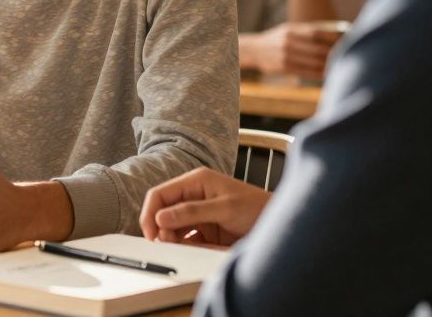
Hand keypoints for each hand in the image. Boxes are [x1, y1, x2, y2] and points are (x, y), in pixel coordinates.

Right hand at [140, 168, 270, 246]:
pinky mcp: (205, 231)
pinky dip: (183, 246)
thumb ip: (192, 212)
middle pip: (163, 211)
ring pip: (172, 227)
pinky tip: (188, 250)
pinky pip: (185, 239)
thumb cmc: (258, 208)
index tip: (151, 233)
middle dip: (161, 228)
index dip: (151, 213)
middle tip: (166, 244)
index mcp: (196, 181)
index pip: (161, 194)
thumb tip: (162, 218)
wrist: (280, 226)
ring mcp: (199, 214)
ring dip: (171, 239)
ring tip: (179, 248)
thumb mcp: (225, 208)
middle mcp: (194, 196)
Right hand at [246, 23, 339, 77]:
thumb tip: (336, 35)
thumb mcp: (288, 30)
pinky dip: (319, 74)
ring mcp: (285, 56)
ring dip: (328, 65)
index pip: (316, 33)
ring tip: (339, 65)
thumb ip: (308, 32)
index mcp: (290, 30)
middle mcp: (287, 42)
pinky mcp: (284, 68)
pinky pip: (306, 72)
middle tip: (346, 54)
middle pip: (317, 49)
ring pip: (313, 62)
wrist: (254, 50)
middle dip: (333, 52)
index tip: (344, 40)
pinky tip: (327, 73)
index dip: (331, 38)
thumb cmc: (278, 39)